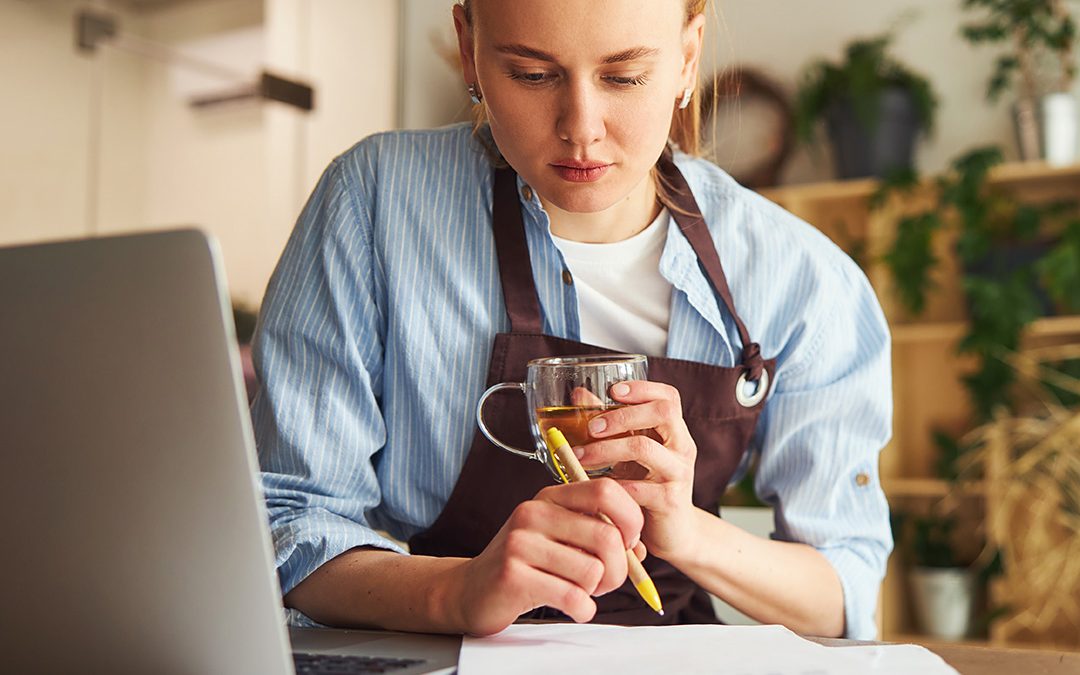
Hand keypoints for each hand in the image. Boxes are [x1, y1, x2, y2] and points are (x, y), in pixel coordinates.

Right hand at [453, 479, 645, 635]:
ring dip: (597, 592)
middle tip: (606, 581)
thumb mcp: (560, 539)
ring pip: (593, 571)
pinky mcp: (514, 576)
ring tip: (581, 592)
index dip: (630, 519)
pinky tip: (572, 607)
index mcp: (550, 497)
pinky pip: (573, 597)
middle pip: (607, 537)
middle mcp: (534, 513)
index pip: (606, 490)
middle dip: (619, 569)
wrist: (469, 590)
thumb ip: (599, 536)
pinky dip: (583, 609)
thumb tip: (641, 549)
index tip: (628, 543)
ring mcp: (520, 543)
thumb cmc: (525, 565)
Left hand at [576, 381, 697, 562]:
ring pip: (645, 448)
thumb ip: (608, 424)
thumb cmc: (647, 487)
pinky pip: (638, 487)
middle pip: (662, 413)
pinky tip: (593, 487)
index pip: (669, 397)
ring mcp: (678, 474)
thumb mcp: (629, 453)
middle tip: (591, 427)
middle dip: (621, 415)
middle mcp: (682, 448)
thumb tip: (580, 395)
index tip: (613, 390)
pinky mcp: (670, 501)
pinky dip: (611, 485)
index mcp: (673, 432)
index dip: (643, 388)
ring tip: (580, 457)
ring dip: (606, 449)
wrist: (674, 533)